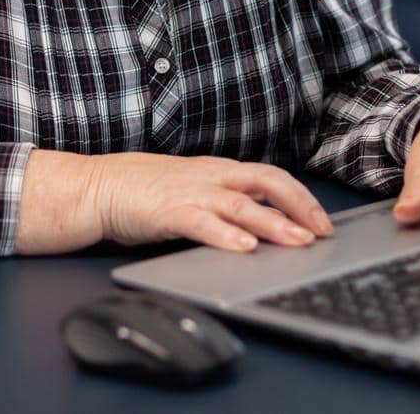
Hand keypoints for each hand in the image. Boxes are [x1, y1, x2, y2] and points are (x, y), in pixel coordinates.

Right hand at [88, 152, 334, 252]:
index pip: (269, 176)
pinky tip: (244, 248)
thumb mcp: (191, 191)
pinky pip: (202, 223)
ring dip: (273, 224)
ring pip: (241, 205)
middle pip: (266, 183)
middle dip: (299, 206)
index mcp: (217, 171)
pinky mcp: (169, 211)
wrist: (98, 187)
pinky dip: (225, 236)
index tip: (321, 219)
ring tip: (297, 241)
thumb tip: (257, 223)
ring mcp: (190, 193)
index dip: (299, 196)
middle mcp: (210, 178)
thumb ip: (221, 202)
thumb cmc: (143, 192)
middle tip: (321, 231)